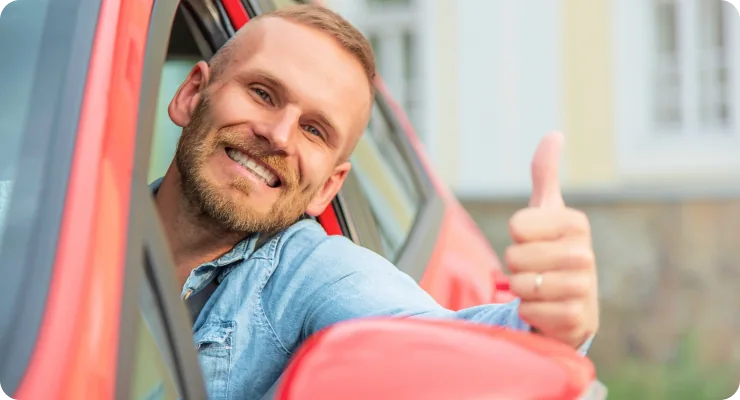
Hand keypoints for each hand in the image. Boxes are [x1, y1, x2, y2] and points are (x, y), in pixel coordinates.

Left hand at [506, 132, 598, 348]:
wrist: (572, 305)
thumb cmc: (552, 252)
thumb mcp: (547, 213)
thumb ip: (545, 175)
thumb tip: (554, 134)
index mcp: (576, 224)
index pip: (517, 226)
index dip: (516, 238)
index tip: (534, 242)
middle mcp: (585, 254)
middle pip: (515, 257)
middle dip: (516, 267)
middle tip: (536, 270)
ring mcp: (585, 287)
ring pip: (521, 284)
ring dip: (521, 290)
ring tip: (541, 289)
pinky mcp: (578, 318)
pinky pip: (529, 310)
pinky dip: (529, 311)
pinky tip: (547, 309)